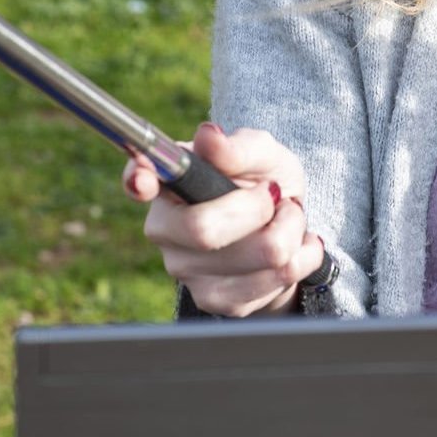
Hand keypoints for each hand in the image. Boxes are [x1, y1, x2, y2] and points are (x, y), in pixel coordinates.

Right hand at [121, 122, 324, 316]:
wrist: (287, 231)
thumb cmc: (266, 182)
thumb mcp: (262, 155)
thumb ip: (238, 147)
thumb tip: (208, 136)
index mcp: (168, 185)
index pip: (138, 180)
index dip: (136, 179)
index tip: (143, 178)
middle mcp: (164, 229)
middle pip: (205, 229)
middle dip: (261, 208)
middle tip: (278, 196)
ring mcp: (183, 270)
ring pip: (255, 256)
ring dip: (291, 231)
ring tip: (289, 220)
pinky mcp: (211, 300)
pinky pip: (270, 283)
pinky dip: (300, 259)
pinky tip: (294, 247)